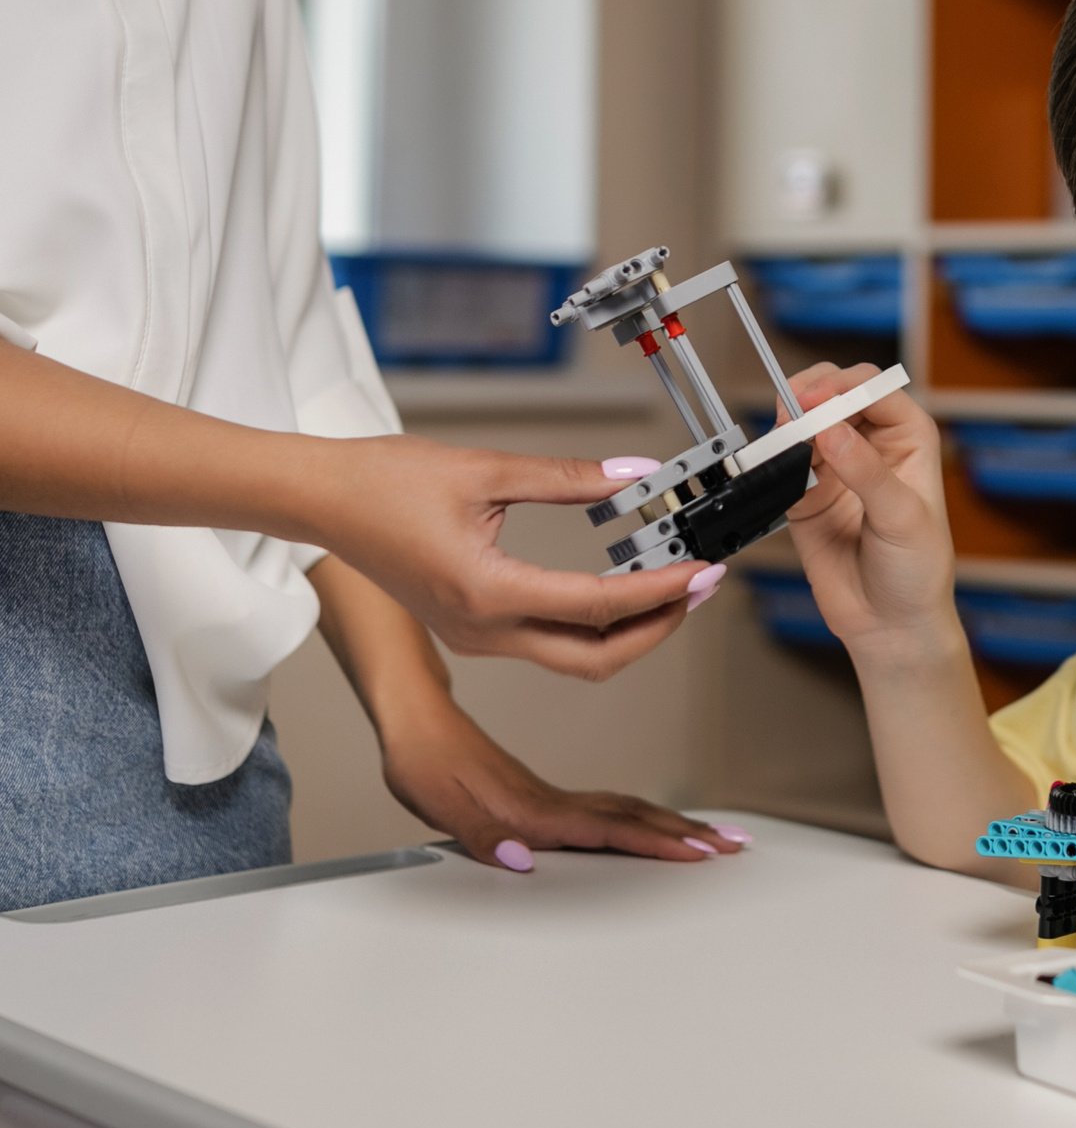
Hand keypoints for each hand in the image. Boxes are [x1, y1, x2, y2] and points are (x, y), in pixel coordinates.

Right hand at [314, 436, 709, 679]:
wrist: (320, 500)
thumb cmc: (384, 482)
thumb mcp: (485, 470)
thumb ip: (568, 478)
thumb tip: (636, 473)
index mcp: (487, 592)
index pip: (598, 606)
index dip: (662, 591)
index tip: (703, 571)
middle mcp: (482, 630)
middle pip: (595, 657)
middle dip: (658, 628)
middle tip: (700, 587)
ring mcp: (475, 637)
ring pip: (573, 657)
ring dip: (629, 631)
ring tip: (672, 587)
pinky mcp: (470, 630)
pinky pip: (547, 643)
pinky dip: (592, 624)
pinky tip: (620, 588)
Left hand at [380, 700, 745, 869]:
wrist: (414, 719)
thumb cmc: (421, 758)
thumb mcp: (436, 799)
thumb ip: (478, 833)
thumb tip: (519, 860)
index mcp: (532, 808)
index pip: (608, 828)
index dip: (655, 843)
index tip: (699, 853)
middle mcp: (551, 802)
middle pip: (634, 816)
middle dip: (688, 834)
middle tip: (735, 845)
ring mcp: (552, 797)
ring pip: (628, 810)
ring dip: (675, 825)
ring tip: (715, 837)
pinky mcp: (545, 796)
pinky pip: (610, 807)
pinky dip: (644, 817)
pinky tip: (655, 823)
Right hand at [782, 363, 959, 651]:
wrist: (890, 624)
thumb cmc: (918, 571)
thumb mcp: (902, 517)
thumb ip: (866, 472)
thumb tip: (831, 431)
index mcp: (909, 438)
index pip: (874, 391)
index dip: (845, 387)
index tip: (818, 401)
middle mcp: (872, 444)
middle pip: (836, 394)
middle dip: (812, 393)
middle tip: (793, 410)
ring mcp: (837, 466)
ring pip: (806, 421)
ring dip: (790, 421)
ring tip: (783, 436)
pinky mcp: (806, 492)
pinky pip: (785, 459)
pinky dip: (775, 454)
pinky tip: (775, 459)